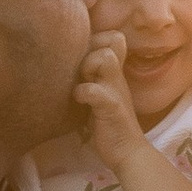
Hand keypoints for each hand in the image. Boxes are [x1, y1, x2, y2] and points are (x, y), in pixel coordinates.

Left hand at [73, 30, 145, 170]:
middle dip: (90, 50)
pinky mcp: (111, 108)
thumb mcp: (101, 95)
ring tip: (81, 82)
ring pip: (106, 58)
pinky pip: (95, 90)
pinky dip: (82, 93)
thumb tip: (65, 67)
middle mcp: (118, 77)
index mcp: (115, 73)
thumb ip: (92, 79)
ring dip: (88, 66)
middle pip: (112, 40)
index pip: (115, 37)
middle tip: (80, 71)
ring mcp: (116, 91)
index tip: (83, 57)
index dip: (97, 39)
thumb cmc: (109, 125)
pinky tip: (78, 101)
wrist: (126, 153)